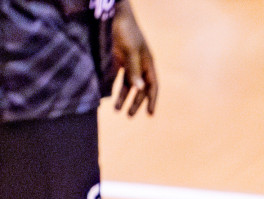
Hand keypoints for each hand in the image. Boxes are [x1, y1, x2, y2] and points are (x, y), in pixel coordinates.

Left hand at [109, 0, 156, 116]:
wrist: (114, 15)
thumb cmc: (127, 32)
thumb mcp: (131, 52)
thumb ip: (134, 70)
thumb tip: (140, 89)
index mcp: (148, 64)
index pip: (152, 86)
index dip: (152, 100)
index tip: (149, 114)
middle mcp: (140, 66)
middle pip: (140, 89)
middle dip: (135, 103)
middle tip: (129, 116)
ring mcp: (128, 63)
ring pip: (128, 85)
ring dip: (123, 97)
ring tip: (116, 110)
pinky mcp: (116, 59)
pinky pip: (117, 77)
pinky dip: (114, 87)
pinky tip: (109, 95)